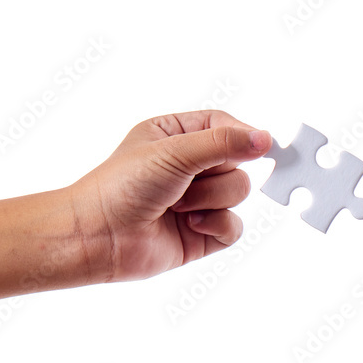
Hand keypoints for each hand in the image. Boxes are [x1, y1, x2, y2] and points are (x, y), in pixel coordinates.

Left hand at [69, 110, 272, 282]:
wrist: (97, 237)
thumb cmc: (121, 186)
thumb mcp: (174, 151)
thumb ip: (223, 143)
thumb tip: (265, 140)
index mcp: (177, 135)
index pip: (225, 125)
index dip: (244, 135)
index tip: (261, 145)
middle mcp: (190, 166)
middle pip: (238, 163)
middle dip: (215, 176)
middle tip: (184, 183)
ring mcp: (198, 200)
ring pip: (239, 194)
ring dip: (211, 201)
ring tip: (177, 207)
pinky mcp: (203, 232)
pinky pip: (235, 227)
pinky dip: (217, 226)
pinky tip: (189, 226)